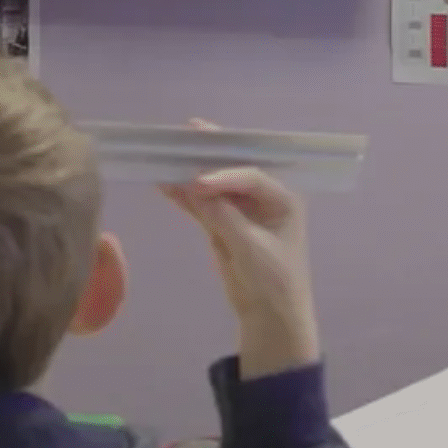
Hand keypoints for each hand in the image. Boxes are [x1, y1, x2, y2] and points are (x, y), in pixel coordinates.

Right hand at [159, 162, 319, 377]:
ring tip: (167, 154)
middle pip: (233, 169)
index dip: (225, 174)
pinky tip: (164, 183)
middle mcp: (262, 199)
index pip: (251, 176)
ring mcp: (240, 211)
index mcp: (282, 199)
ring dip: (192, 173)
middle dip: (211, 153)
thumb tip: (192, 187)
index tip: (199, 182)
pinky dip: (184, 197)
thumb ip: (222, 216)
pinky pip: (201, 205)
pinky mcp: (222, 225)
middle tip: (189, 130)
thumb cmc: (273, 280)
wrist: (269, 316)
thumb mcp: (251, 248)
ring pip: (213, 186)